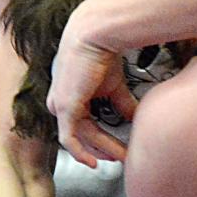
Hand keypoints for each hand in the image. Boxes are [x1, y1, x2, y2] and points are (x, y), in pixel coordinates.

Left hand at [47, 9, 136, 167]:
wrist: (95, 35)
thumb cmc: (102, 51)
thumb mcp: (115, 85)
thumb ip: (123, 104)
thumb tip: (135, 118)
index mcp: (70, 94)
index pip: (85, 123)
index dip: (102, 139)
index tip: (119, 147)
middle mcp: (61, 101)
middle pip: (83, 133)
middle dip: (103, 148)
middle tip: (121, 156)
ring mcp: (61, 105)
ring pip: (81, 137)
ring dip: (102, 149)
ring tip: (121, 156)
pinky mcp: (64, 107)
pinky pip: (70, 138)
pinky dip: (81, 152)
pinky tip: (94, 162)